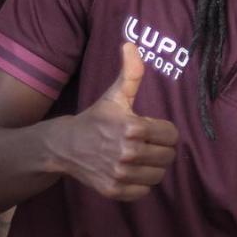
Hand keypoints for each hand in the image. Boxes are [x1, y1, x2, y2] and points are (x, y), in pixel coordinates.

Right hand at [55, 43, 178, 200]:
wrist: (64, 146)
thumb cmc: (96, 118)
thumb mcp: (115, 95)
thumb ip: (130, 72)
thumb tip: (131, 44)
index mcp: (133, 127)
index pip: (172, 135)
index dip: (164, 131)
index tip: (151, 129)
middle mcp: (127, 152)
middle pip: (168, 156)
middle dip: (161, 149)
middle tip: (147, 144)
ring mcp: (120, 173)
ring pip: (159, 175)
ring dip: (153, 167)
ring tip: (140, 157)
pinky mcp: (113, 190)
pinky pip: (144, 191)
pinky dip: (140, 184)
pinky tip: (130, 171)